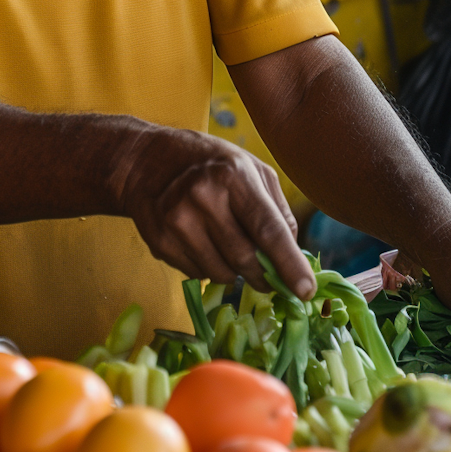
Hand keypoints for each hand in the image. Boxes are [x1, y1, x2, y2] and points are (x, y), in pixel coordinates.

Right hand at [107, 125, 312, 298]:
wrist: (145, 161)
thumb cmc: (209, 163)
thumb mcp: (250, 168)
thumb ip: (277, 209)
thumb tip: (294, 254)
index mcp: (234, 174)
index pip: (268, 229)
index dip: (289, 264)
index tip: (305, 291)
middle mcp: (203, 197)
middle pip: (245, 258)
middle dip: (263, 276)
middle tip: (269, 277)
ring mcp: (177, 221)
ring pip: (221, 273)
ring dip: (233, 272)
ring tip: (226, 246)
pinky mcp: (159, 242)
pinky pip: (196, 274)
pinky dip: (208, 267)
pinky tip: (200, 241)